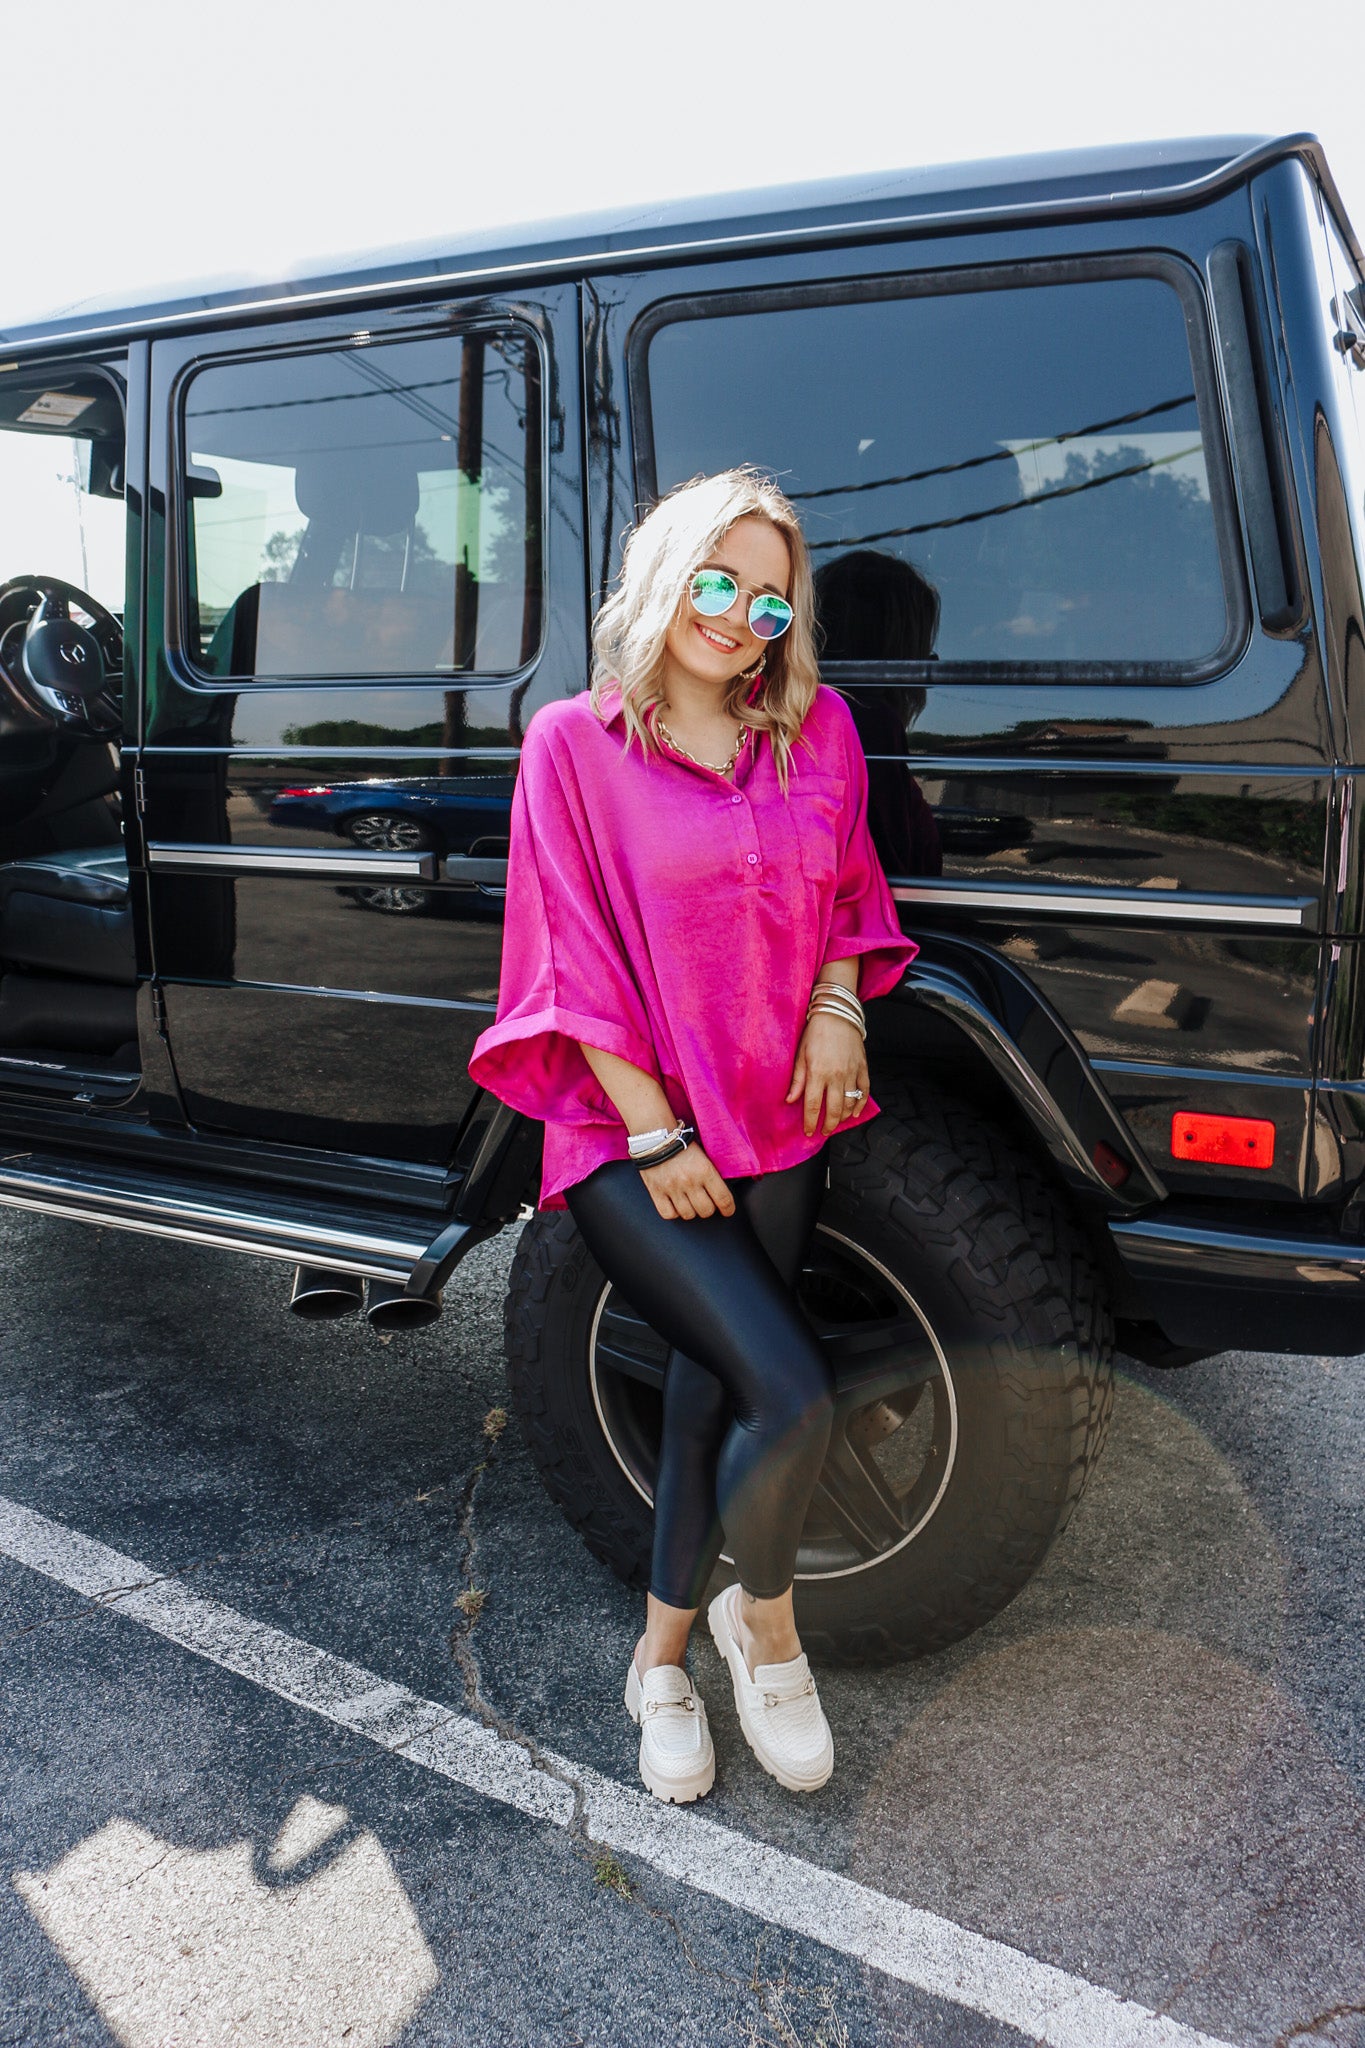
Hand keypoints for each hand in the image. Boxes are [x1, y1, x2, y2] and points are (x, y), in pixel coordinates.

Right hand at [639, 1141, 735, 1220]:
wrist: (655, 1136)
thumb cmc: (681, 1144)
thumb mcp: (704, 1155)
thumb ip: (712, 1173)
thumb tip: (722, 1192)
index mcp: (705, 1170)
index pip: (723, 1199)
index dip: (728, 1209)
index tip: (728, 1210)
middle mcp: (689, 1181)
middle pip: (706, 1211)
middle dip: (709, 1209)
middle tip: (706, 1203)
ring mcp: (672, 1188)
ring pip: (688, 1215)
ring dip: (692, 1211)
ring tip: (690, 1203)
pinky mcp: (656, 1192)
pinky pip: (668, 1214)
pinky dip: (673, 1212)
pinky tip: (676, 1205)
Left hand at [786, 1012, 869, 1137]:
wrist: (837, 1014)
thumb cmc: (816, 1033)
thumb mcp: (801, 1054)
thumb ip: (797, 1080)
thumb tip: (790, 1100)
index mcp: (818, 1073)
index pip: (813, 1105)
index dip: (810, 1122)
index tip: (808, 1132)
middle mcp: (837, 1076)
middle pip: (834, 1109)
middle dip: (828, 1125)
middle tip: (823, 1131)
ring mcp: (852, 1072)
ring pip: (850, 1103)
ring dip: (843, 1117)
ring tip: (836, 1122)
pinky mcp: (863, 1068)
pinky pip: (864, 1091)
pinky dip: (860, 1105)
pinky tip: (854, 1112)